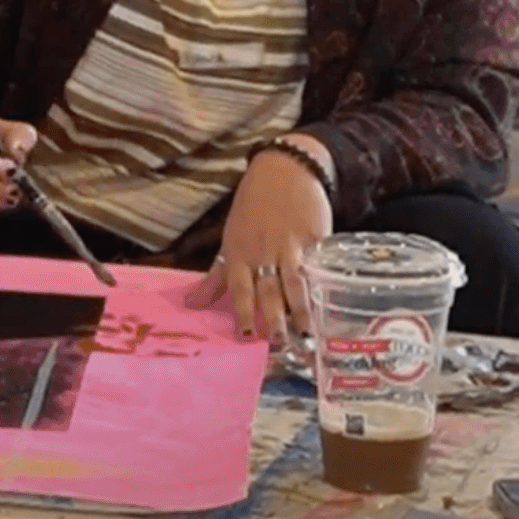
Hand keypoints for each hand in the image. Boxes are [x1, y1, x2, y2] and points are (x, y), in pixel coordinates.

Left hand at [186, 135, 333, 343]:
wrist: (284, 173)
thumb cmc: (252, 210)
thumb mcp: (229, 240)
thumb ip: (216, 277)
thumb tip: (191, 304)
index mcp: (237, 252)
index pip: (238, 288)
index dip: (243, 313)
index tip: (246, 337)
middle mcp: (261, 252)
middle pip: (267, 290)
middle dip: (273, 318)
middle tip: (279, 345)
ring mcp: (288, 246)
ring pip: (292, 282)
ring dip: (299, 309)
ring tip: (305, 334)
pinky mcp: (313, 240)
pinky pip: (316, 268)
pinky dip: (319, 288)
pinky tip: (326, 306)